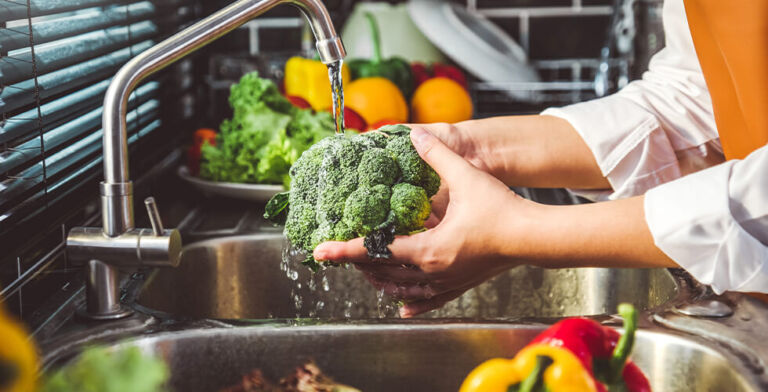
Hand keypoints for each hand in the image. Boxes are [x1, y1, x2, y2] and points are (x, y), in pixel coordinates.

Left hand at [314, 127, 540, 316]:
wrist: (534, 238)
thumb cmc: (502, 211)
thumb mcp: (465, 178)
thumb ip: (437, 156)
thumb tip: (416, 134)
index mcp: (428, 249)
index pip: (375, 250)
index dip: (344, 250)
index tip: (321, 252)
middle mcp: (432, 271)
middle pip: (383, 272)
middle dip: (359, 263)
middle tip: (341, 253)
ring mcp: (446, 282)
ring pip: (403, 290)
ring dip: (381, 281)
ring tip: (366, 272)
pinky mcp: (460, 285)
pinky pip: (430, 299)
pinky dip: (412, 302)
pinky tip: (404, 307)